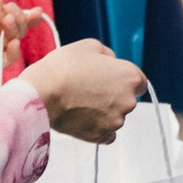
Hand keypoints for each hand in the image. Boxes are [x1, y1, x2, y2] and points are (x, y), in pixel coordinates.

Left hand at [0, 0, 45, 73]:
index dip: (26, 16)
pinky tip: (11, 43)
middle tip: (10, 15)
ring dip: (17, 34)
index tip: (36, 12)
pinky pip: (1, 62)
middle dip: (20, 21)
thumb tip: (8, 15)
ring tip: (8, 25)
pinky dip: (11, 54)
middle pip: (15, 30)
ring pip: (11, 45)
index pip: (12, 18)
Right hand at [25, 37, 147, 142]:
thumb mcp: (90, 46)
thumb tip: (112, 63)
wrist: (42, 93)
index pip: (139, 82)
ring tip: (81, 103)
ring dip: (104, 112)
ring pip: (116, 117)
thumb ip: (108, 55)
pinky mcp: (100, 136)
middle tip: (90, 90)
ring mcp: (116, 121)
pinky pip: (106, 135)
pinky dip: (98, 128)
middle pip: (127, 100)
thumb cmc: (64, 67)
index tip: (110, 80)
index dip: (124, 80)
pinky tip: (84, 119)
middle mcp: (128, 101)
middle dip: (113, 96)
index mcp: (130, 77)